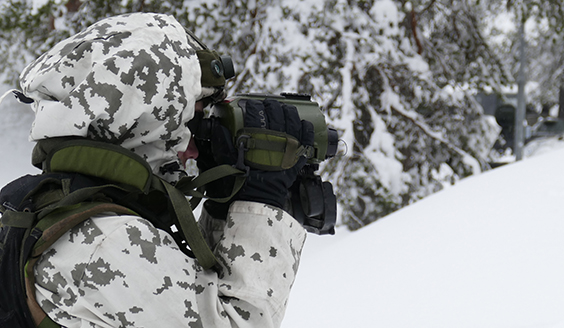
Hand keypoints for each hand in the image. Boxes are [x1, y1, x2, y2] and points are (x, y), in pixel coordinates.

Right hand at [196, 98, 313, 217]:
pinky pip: (307, 139)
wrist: (258, 198)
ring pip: (293, 121)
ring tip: (286, 109)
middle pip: (276, 114)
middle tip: (268, 104)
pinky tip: (306, 123)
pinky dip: (308, 130)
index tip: (250, 104)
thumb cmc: (242, 180)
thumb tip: (217, 126)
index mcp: (255, 138)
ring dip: (290, 112)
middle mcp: (273, 140)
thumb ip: (221, 141)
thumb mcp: (227, 159)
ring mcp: (288, 148)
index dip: (252, 106)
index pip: (254, 113)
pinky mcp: (297, 157)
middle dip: (272, 105)